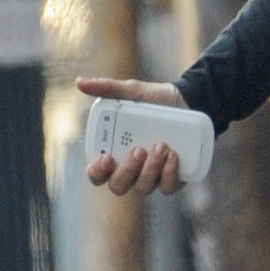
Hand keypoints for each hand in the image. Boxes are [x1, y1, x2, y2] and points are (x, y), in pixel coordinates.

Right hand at [76, 74, 188, 196]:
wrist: (190, 102)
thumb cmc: (155, 100)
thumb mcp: (133, 91)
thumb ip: (107, 88)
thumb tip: (80, 83)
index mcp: (113, 152)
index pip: (96, 173)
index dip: (97, 171)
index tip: (106, 157)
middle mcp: (130, 170)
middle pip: (118, 186)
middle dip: (127, 171)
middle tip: (138, 149)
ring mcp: (151, 177)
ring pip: (143, 187)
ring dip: (150, 169)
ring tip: (162, 145)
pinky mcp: (172, 179)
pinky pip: (167, 187)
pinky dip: (169, 173)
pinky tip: (173, 155)